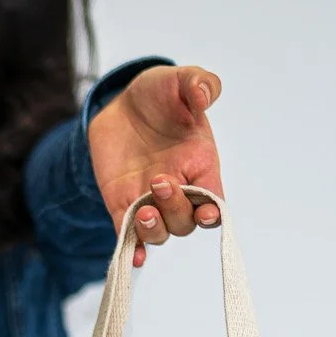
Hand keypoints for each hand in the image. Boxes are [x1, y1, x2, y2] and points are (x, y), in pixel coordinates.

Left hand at [86, 64, 224, 266]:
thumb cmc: (160, 93)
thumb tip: (205, 96)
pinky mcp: (122, 205)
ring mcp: (149, 200)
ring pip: (160, 233)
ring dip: (154, 229)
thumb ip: (199, 84)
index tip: (206, 211)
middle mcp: (179, 189)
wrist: (121, 104)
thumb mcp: (179, 80)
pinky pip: (129, 236)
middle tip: (159, 180)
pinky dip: (132, 249)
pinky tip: (133, 256)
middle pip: (185, 222)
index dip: (213, 213)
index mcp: (200, 165)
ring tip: (143, 210)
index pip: (214, 201)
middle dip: (175, 209)